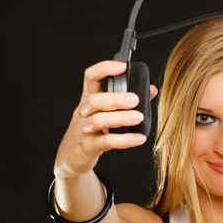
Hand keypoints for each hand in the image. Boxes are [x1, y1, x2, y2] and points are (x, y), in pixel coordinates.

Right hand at [53, 60, 158, 178]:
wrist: (72, 156)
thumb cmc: (93, 131)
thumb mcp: (105, 113)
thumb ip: (127, 101)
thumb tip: (151, 90)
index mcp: (88, 98)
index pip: (90, 77)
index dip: (105, 69)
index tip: (123, 66)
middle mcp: (83, 112)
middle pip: (94, 100)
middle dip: (115, 98)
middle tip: (135, 99)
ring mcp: (84, 130)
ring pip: (98, 121)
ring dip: (121, 118)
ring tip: (139, 118)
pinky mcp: (88, 147)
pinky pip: (106, 142)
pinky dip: (124, 140)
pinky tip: (139, 138)